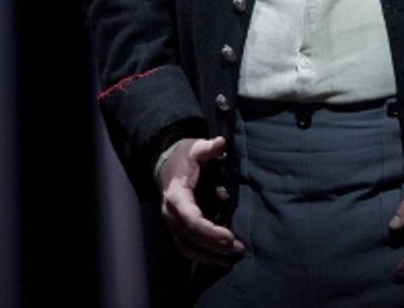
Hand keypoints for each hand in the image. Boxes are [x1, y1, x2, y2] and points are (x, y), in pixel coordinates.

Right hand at [157, 136, 244, 265]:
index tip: (230, 236)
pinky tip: (219, 260)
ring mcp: (172, 223)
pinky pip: (186, 247)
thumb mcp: (195, 148)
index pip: (192, 219)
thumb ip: (208, 148)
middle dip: (214, 245)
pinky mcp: (176, 228)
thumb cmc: (184, 157)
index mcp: (176, 196)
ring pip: (187, 247)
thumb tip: (220, 143)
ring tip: (230, 260)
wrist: (166, 163)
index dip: (210, 231)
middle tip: (238, 249)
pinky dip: (201, 255)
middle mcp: (171, 214)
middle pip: (191, 237)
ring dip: (208, 256)